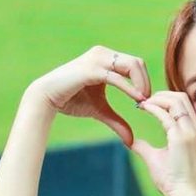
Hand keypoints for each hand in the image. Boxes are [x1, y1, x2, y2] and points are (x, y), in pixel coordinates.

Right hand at [28, 45, 151, 146]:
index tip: (146, 101)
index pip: (136, 64)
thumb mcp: (100, 111)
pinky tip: (138, 101)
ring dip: (142, 84)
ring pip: (131, 65)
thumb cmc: (72, 100)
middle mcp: (102, 54)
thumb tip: (131, 141)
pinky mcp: (91, 69)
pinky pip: (116, 77)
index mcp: (106, 59)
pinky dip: (130, 89)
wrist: (47, 97)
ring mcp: (96, 59)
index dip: (145, 82)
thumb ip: (117, 122)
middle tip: (148, 102)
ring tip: (144, 102)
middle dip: (147, 83)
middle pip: (137, 62)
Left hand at [131, 91, 195, 195]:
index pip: (183, 104)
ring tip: (142, 103)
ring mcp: (191, 132)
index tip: (148, 103)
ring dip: (158, 98)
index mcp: (194, 132)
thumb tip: (131, 142)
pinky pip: (166, 115)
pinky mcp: (181, 138)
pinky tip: (142, 108)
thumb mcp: (156, 158)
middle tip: (143, 99)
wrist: (182, 195)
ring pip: (176, 101)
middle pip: (182, 97)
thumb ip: (144, 147)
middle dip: (161, 94)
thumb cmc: (172, 181)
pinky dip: (153, 108)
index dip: (165, 99)